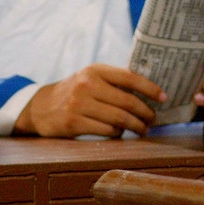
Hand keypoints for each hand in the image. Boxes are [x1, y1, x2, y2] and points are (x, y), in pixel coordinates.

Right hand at [14, 64, 165, 137]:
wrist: (39, 107)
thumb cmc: (76, 91)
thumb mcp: (92, 77)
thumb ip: (116, 80)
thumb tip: (151, 89)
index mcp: (96, 70)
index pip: (131, 78)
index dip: (151, 89)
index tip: (164, 98)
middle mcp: (87, 85)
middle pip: (128, 102)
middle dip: (146, 113)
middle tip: (153, 120)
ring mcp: (78, 104)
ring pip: (119, 119)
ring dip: (136, 126)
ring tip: (142, 129)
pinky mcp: (72, 123)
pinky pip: (106, 131)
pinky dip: (118, 134)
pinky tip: (121, 133)